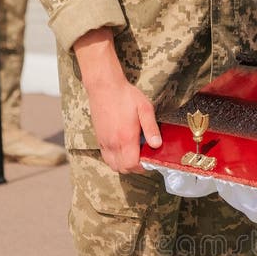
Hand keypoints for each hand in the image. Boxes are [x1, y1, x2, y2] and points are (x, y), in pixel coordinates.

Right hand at [73, 28, 161, 172]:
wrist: (104, 86)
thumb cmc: (125, 96)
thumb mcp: (145, 108)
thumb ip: (151, 128)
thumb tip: (157, 145)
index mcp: (125, 137)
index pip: (132, 164)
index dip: (142, 166)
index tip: (149, 159)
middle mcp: (113, 143)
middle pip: (123, 168)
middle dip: (135, 167)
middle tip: (143, 157)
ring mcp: (104, 142)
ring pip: (113, 165)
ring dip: (124, 165)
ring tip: (134, 154)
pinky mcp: (99, 139)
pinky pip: (106, 157)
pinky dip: (116, 159)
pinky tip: (123, 149)